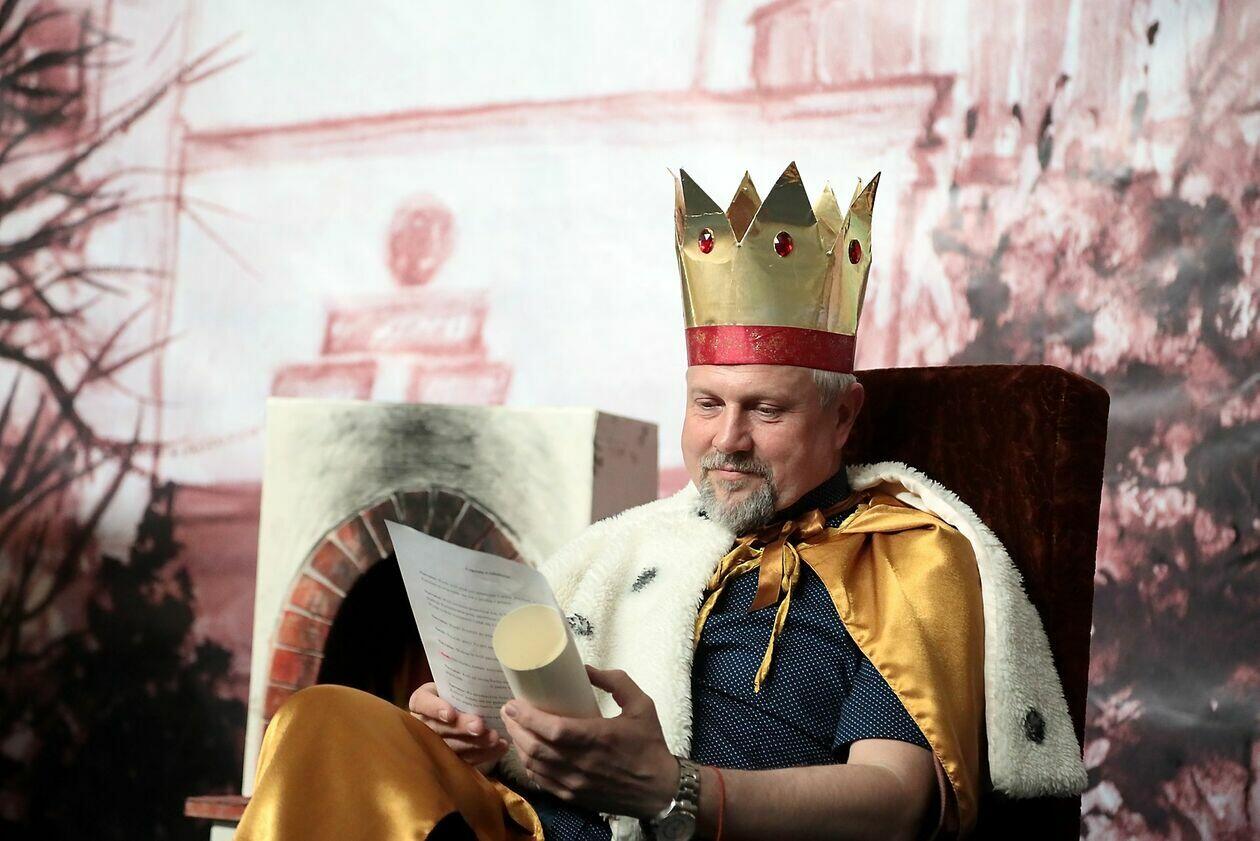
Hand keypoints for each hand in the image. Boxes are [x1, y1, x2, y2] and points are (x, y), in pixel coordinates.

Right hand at [408, 682, 507, 773]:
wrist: (462, 705)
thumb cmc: (459, 690)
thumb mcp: (456, 681)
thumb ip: (464, 681)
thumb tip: (487, 673)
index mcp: (422, 701)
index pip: (422, 702)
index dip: (435, 709)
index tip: (450, 714)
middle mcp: (424, 724)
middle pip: (439, 729)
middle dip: (461, 728)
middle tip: (479, 727)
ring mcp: (435, 744)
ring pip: (452, 747)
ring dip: (475, 744)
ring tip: (494, 738)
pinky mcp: (450, 758)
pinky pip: (466, 760)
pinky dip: (485, 754)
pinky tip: (500, 747)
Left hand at [501, 665, 678, 818]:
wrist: (659, 789)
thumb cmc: (649, 744)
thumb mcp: (641, 705)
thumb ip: (616, 682)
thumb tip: (586, 669)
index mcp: (596, 738)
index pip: (551, 729)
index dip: (526, 716)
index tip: (513, 702)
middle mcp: (581, 763)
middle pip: (535, 747)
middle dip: (515, 728)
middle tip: (508, 711)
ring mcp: (574, 784)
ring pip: (534, 766)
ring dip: (519, 746)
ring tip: (514, 729)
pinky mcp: (573, 797)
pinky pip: (542, 782)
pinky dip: (529, 766)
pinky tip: (527, 753)